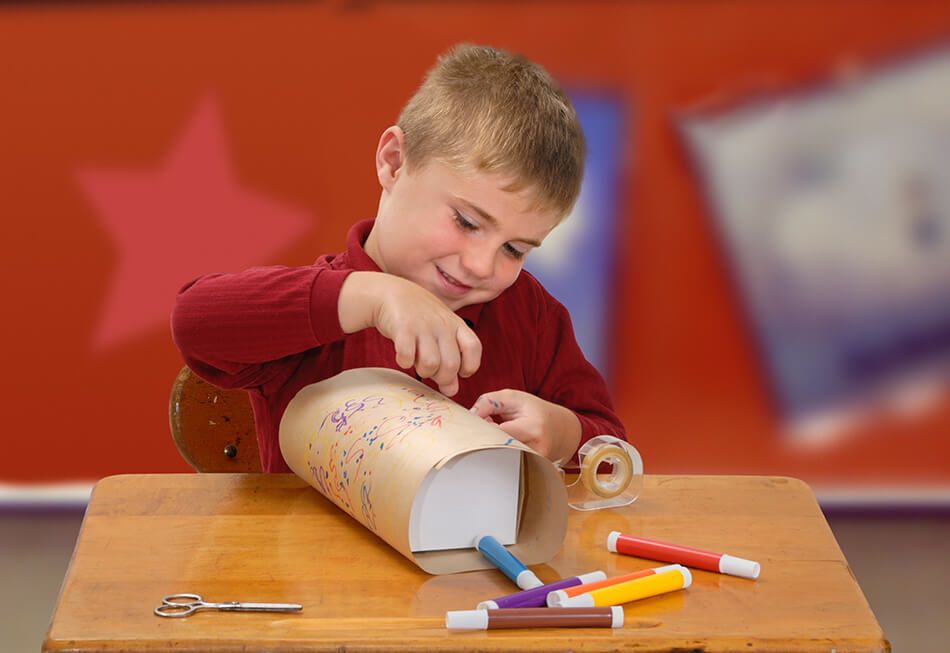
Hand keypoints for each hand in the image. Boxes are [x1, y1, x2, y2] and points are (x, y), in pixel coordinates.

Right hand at [338, 271, 481, 395]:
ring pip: (430, 364)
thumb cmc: (419, 318)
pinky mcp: (403, 328)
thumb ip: (449, 360)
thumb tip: (452, 391)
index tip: (459, 371)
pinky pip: (407, 356)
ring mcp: (423, 325)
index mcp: (456, 324)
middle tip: (432, 372)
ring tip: (417, 363)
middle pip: (451, 365)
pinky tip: (403, 356)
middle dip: (442, 377)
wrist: (391, 293)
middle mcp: (442, 324)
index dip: (470, 366)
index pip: (474, 348)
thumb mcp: (440, 334)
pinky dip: (404, 362)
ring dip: (423, 371)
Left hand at [470, 389, 580, 462]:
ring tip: (494, 435)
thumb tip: (470, 415)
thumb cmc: (534, 411)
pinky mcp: (530, 471)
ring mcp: (534, 464)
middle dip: (483, 440)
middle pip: (496, 450)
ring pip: (499, 460)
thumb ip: (489, 401)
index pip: (498, 434)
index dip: (481, 429)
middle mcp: (536, 449)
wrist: (560, 429)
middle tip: (480, 430)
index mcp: (533, 428)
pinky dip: (497, 455)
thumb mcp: (513, 397)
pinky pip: (505, 465)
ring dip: (490, 447)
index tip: (474, 423)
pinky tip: (500, 445)